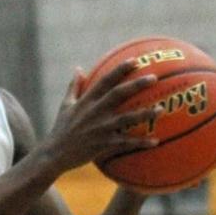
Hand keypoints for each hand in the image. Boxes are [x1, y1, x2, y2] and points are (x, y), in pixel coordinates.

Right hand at [42, 60, 159, 172]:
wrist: (54, 154)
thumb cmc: (61, 129)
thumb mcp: (65, 105)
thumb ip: (74, 86)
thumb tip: (78, 68)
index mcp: (87, 101)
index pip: (105, 80)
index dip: (120, 69)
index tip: (134, 60)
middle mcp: (95, 112)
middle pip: (119, 94)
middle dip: (136, 85)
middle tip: (154, 78)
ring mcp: (100, 128)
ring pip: (126, 119)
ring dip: (144, 113)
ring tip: (161, 109)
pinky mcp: (103, 145)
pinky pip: (126, 143)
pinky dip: (141, 142)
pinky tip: (155, 141)